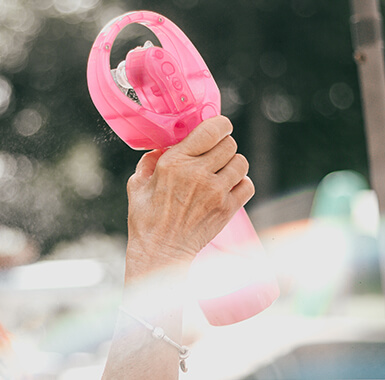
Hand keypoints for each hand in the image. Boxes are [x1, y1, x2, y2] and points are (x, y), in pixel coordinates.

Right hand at [125, 116, 254, 274]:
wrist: (160, 252)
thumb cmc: (146, 220)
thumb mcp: (137, 184)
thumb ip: (149, 161)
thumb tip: (162, 147)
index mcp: (175, 162)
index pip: (212, 130)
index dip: (220, 125)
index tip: (218, 128)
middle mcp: (198, 174)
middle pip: (229, 144)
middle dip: (223, 146)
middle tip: (215, 154)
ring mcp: (216, 192)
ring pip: (241, 163)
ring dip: (233, 165)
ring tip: (221, 172)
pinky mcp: (227, 209)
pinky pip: (247, 185)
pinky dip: (241, 184)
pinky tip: (228, 188)